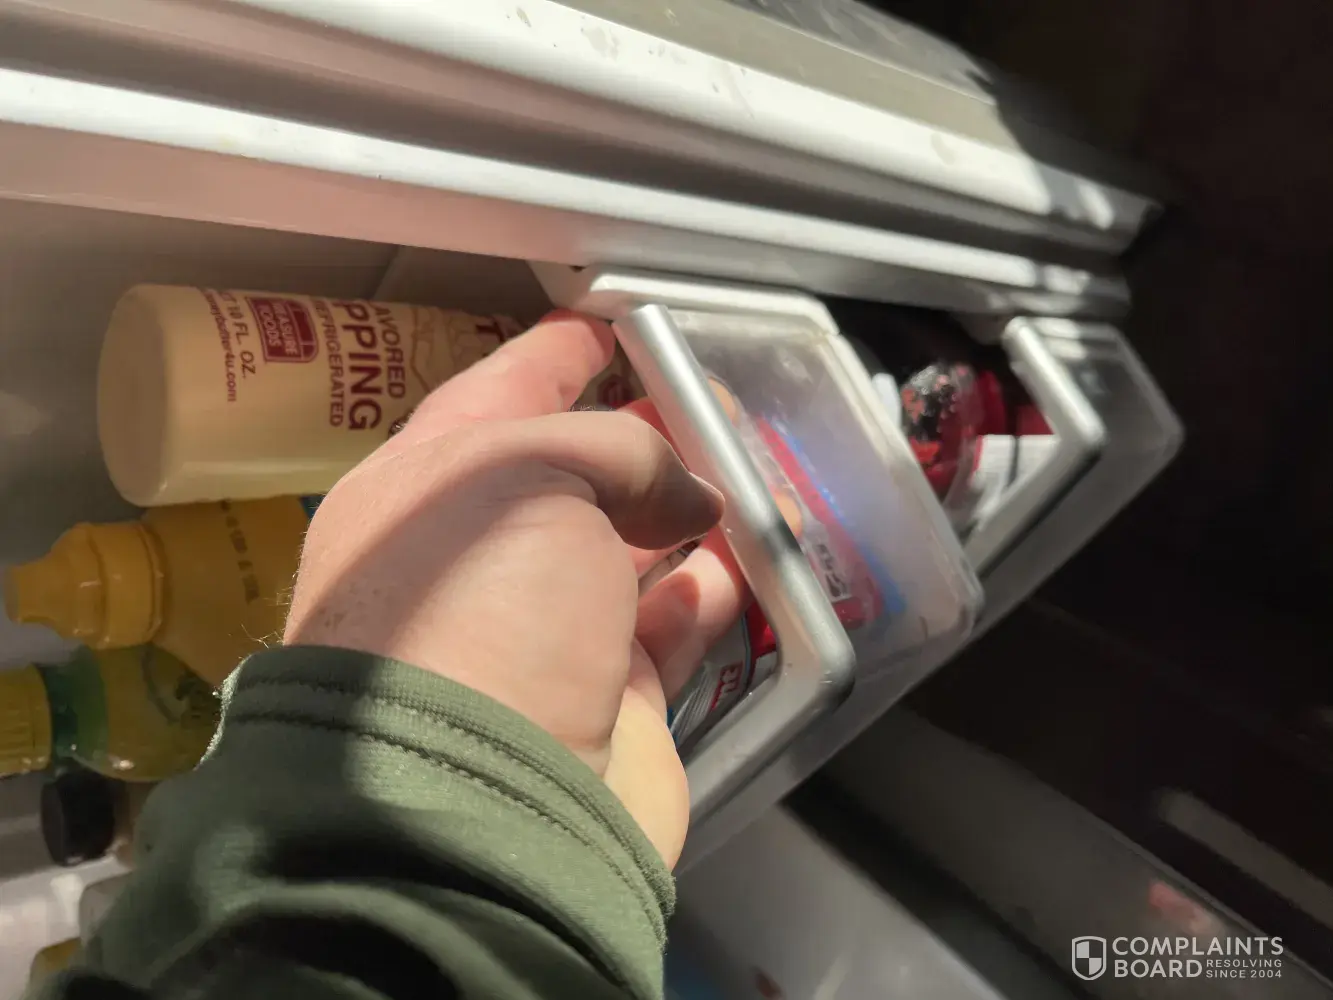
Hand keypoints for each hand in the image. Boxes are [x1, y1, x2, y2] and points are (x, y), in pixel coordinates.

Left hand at [283, 312, 747, 865]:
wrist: (479, 802)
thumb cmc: (479, 608)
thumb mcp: (529, 474)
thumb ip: (617, 450)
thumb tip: (689, 499)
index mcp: (426, 492)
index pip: (497, 396)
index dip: (555, 354)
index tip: (611, 319)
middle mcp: (480, 564)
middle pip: (574, 477)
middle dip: (640, 435)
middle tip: (711, 400)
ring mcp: (545, 638)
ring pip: (632, 552)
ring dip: (690, 515)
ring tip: (751, 475)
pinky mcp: (609, 703)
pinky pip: (672, 630)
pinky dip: (712, 595)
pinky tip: (749, 565)